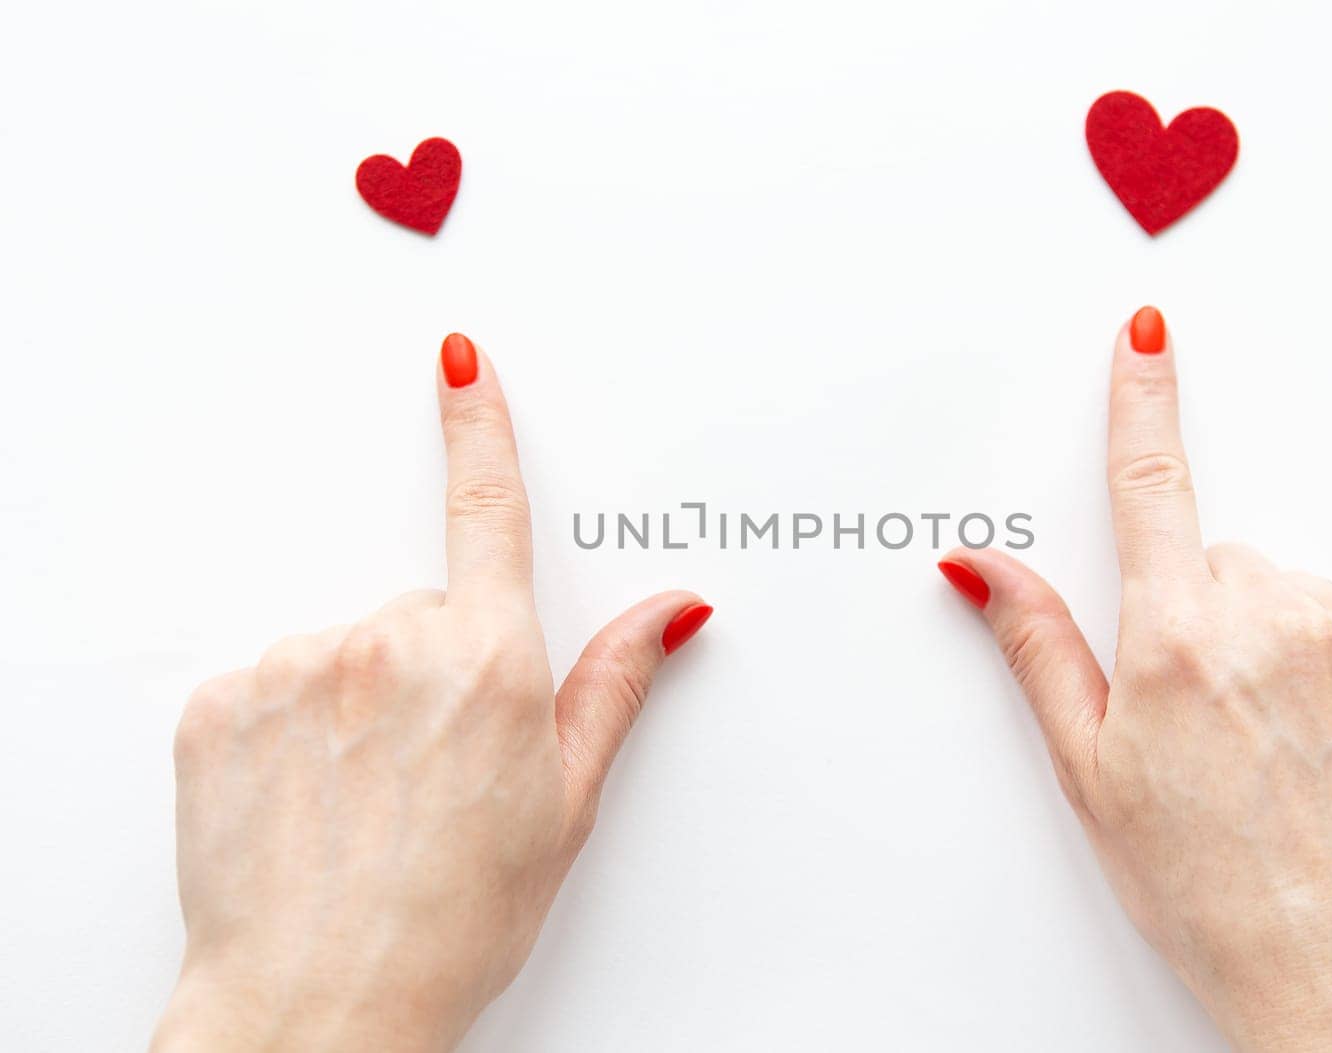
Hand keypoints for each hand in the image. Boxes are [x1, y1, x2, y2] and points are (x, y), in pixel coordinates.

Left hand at [150, 334, 712, 1052]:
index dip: (479, 424)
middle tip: (434, 767)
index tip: (463, 359)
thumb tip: (674, 611)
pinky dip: (287, 725)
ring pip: (341, 648)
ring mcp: (296, 666)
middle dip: (434, 666)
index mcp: (488, 660)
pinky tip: (306, 796)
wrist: (321, 1006)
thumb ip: (614, 683)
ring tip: (365, 796)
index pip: (488, 508)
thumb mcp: (563, 802)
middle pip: (421, 609)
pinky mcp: (220, 700)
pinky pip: (269, 682)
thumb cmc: (452, 918)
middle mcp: (389, 642)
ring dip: (356, 701)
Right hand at [938, 309, 1331, 1051]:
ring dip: (1276, 640)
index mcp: (1180, 638)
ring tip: (1270, 738)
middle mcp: (1278, 619)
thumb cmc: (1205, 882)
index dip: (1141, 400)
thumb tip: (980, 569)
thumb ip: (1037, 645)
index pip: (1149, 486)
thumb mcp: (1089, 766)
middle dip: (1200, 613)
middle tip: (1201, 714)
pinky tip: (1325, 736)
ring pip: (1294, 591)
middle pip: (1220, 562)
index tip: (1145, 335)